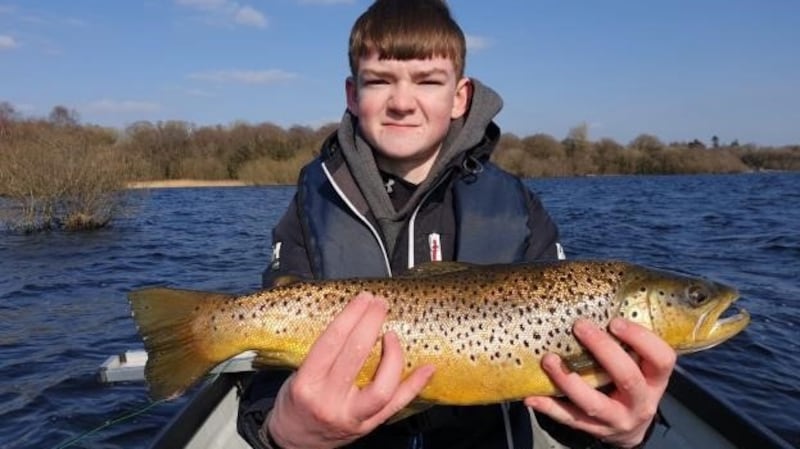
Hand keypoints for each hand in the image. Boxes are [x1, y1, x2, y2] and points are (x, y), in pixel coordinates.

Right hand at [264, 292, 435, 448]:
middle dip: (371, 324)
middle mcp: (329, 401)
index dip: (351, 316)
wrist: (294, 442)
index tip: (363, 299)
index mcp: (307, 383)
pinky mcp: (368, 426)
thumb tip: (354, 320)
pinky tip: (426, 368)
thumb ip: (323, 354)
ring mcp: (351, 416)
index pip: (332, 342)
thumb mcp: (296, 376)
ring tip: (393, 335)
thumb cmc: (295, 404)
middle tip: (380, 305)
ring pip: (382, 386)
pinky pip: (396, 405)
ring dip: (393, 355)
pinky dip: (414, 385)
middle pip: (355, 356)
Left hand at [524, 318, 675, 447]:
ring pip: (593, 403)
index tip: (615, 321)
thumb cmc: (630, 383)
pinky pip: (568, 419)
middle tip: (580, 327)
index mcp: (655, 381)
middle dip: (603, 350)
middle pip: (627, 378)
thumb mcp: (639, 366)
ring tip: (549, 359)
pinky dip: (548, 407)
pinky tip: (531, 396)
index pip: (661, 359)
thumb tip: (599, 296)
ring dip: (569, 380)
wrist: (628, 427)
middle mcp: (641, 403)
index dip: (641, 339)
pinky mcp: (593, 430)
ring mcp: (616, 420)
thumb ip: (628, 343)